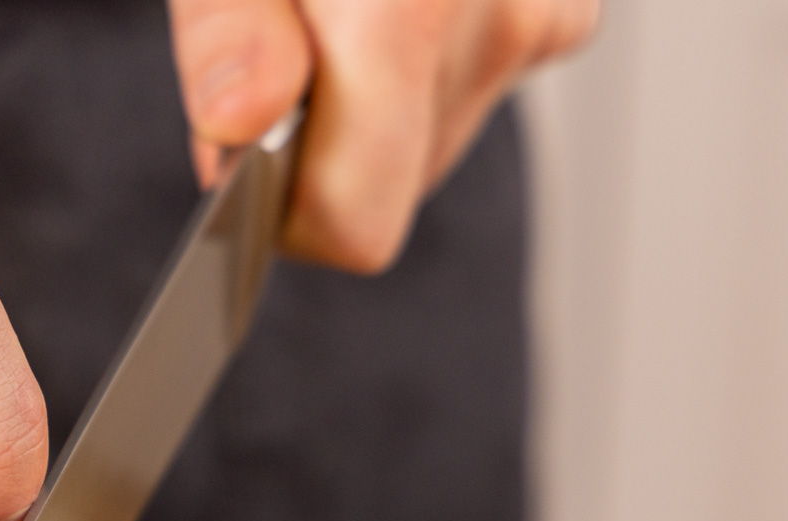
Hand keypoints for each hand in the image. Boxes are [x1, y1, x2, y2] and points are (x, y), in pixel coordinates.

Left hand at [167, 0, 599, 270]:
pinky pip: (474, 79)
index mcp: (403, 17)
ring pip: (432, 138)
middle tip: (282, 42)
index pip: (353, 230)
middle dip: (327, 144)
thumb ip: (226, 33)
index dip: (284, 216)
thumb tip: (237, 126)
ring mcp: (537, 18)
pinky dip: (426, 54)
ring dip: (374, 94)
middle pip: (390, 189)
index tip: (243, 151)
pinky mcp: (561, 6)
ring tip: (340, 0)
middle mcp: (493, 29)